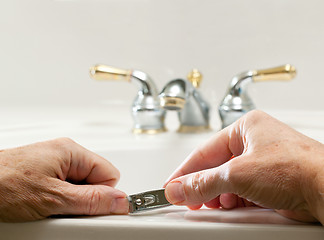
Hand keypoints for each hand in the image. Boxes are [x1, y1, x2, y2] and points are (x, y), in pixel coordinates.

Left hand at [0, 138, 128, 221]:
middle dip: (84, 200)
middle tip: (62, 211)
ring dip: (70, 204)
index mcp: (71, 151)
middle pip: (95, 182)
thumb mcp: (53, 199)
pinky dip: (58, 203)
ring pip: (80, 189)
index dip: (103, 195)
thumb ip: (92, 200)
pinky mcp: (44, 176)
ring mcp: (53, 165)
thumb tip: (121, 201)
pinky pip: (64, 191)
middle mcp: (65, 155)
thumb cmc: (2, 184)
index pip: (109, 174)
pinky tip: (41, 208)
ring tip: (46, 210)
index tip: (90, 209)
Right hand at [164, 110, 323, 223]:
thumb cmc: (296, 168)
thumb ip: (204, 183)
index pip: (204, 150)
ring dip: (218, 196)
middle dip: (203, 185)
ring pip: (227, 182)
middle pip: (215, 167)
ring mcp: (261, 165)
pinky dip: (233, 202)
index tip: (172, 186)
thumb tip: (180, 188)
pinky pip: (241, 192)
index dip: (185, 170)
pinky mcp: (269, 183)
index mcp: (246, 128)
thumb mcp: (239, 174)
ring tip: (211, 204)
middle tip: (188, 199)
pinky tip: (230, 207)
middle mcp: (253, 144)